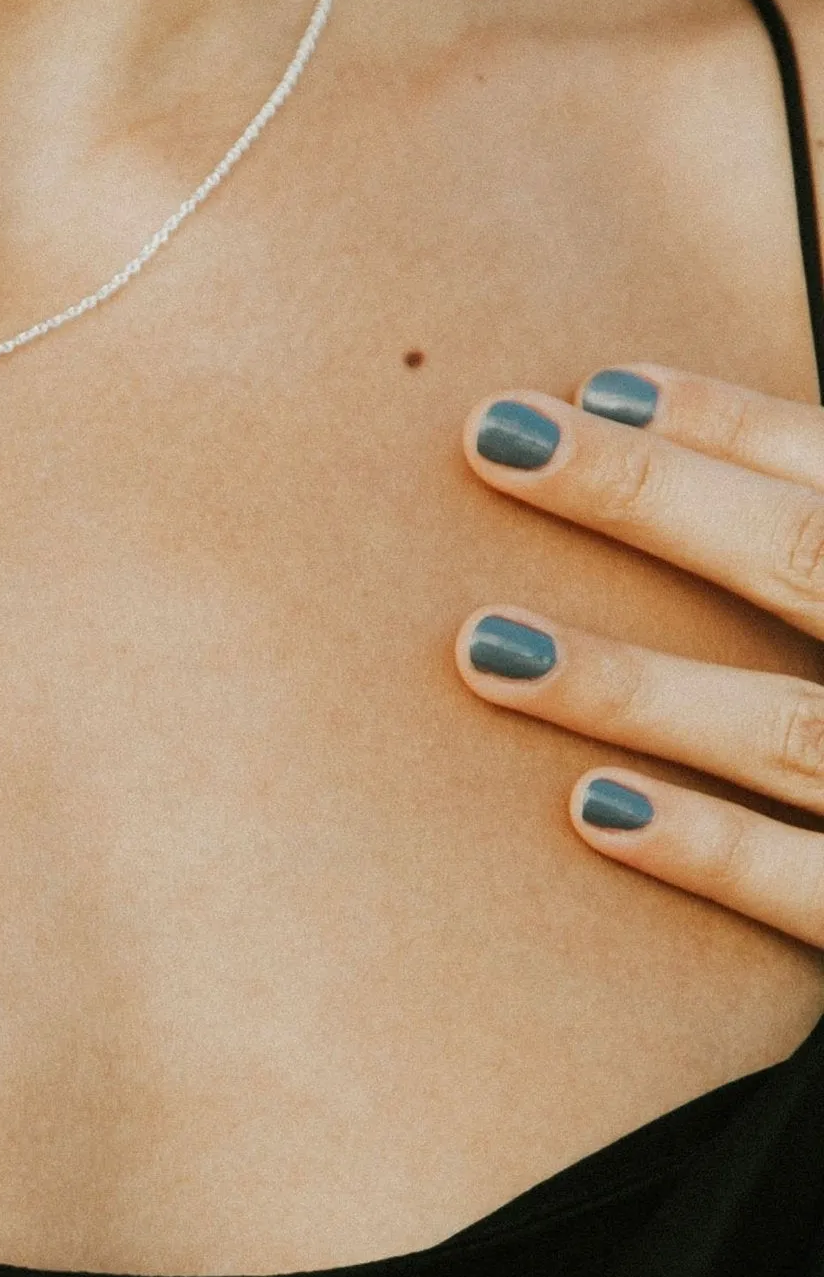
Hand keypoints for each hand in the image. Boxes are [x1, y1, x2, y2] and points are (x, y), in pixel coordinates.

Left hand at [456, 363, 823, 943]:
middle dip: (648, 494)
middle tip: (495, 440)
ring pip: (789, 730)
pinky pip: (816, 891)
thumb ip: (823, 552)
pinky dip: (712, 848)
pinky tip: (590, 809)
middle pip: (808, 562)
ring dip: (632, 684)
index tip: (602, 385)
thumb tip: (756, 471)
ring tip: (486, 645)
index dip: (738, 427)